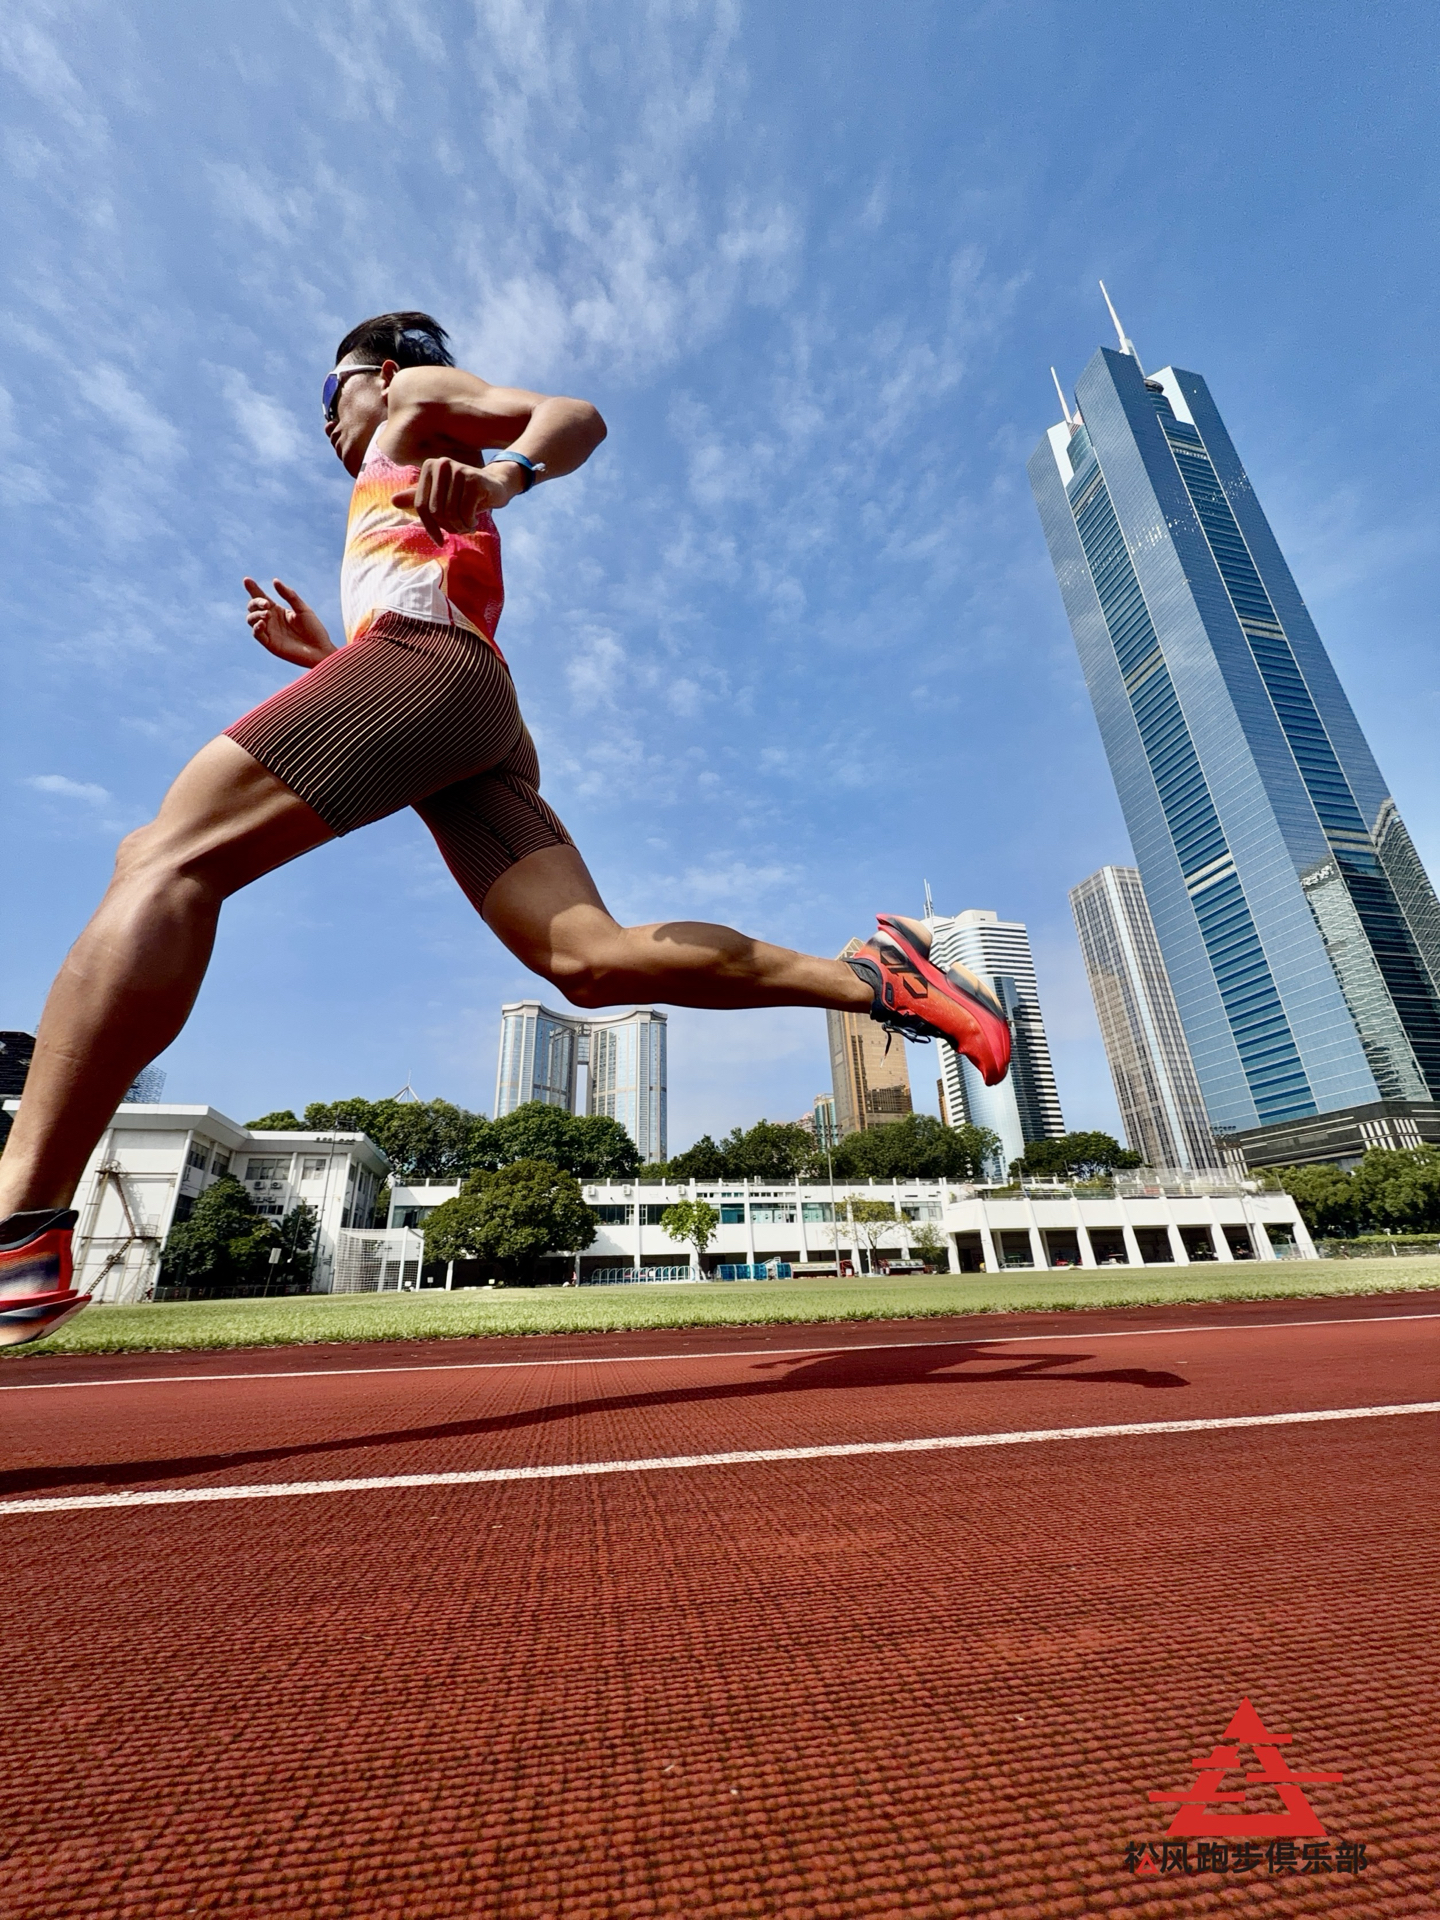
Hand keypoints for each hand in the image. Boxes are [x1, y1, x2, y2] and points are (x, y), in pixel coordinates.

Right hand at [243, 578, 335, 668]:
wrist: (321, 649)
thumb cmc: (314, 629)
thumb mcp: (302, 609)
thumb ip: (289, 595)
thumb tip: (274, 581)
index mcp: (277, 610)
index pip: (261, 597)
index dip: (253, 588)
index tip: (247, 579)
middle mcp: (270, 620)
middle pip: (252, 607)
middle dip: (256, 602)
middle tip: (267, 604)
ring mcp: (269, 632)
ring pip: (251, 620)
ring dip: (256, 614)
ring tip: (268, 614)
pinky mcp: (270, 644)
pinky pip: (257, 634)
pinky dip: (257, 627)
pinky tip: (263, 623)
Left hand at [392, 456, 517, 542]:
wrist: (495, 485)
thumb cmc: (464, 494)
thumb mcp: (440, 496)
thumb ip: (418, 498)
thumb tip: (393, 501)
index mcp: (430, 467)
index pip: (421, 505)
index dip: (429, 527)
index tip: (439, 540)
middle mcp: (442, 464)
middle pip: (435, 511)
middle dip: (448, 527)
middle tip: (459, 530)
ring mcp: (458, 470)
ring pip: (450, 513)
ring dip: (460, 527)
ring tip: (467, 526)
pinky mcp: (473, 479)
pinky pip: (465, 512)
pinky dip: (469, 523)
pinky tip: (474, 521)